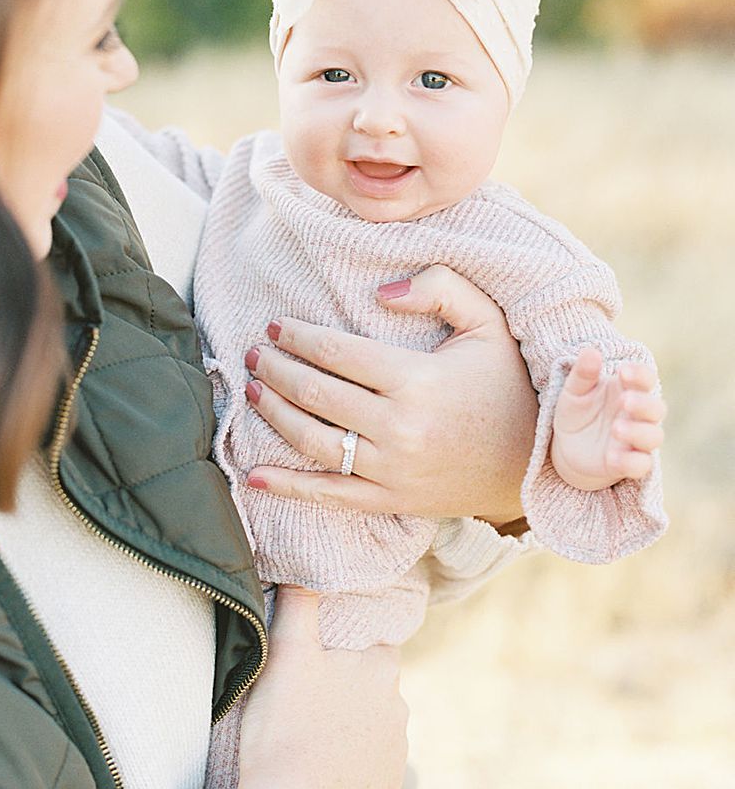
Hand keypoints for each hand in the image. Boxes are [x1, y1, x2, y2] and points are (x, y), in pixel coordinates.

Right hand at [234, 587, 407, 788]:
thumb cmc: (283, 728)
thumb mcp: (285, 654)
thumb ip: (298, 606)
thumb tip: (304, 571)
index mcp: (380, 671)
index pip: (371, 644)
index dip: (344, 647)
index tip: (318, 658)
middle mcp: (399, 708)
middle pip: (372, 683)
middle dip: (347, 684)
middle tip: (305, 694)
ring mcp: (396, 751)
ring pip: (373, 721)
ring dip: (349, 721)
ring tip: (308, 730)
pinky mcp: (386, 786)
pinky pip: (371, 759)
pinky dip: (351, 756)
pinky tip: (320, 761)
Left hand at [242, 264, 537, 523]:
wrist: (536, 463)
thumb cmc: (507, 385)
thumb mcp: (490, 323)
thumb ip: (442, 288)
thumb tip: (382, 290)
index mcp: (418, 381)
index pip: (337, 353)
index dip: (298, 337)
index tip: (276, 326)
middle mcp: (399, 428)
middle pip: (315, 393)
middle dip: (275, 370)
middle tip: (254, 354)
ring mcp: (391, 470)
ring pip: (312, 440)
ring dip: (273, 413)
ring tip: (253, 390)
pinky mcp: (389, 500)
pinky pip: (328, 494)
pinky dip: (287, 486)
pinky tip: (252, 474)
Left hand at [551, 346, 664, 489]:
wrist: (568, 448)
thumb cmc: (578, 412)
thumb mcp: (574, 392)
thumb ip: (582, 374)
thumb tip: (590, 351)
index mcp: (628, 391)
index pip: (646, 378)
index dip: (640, 374)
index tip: (623, 371)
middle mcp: (638, 415)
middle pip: (656, 408)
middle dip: (644, 404)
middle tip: (624, 400)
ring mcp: (635, 440)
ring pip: (653, 436)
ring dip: (638, 432)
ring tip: (616, 428)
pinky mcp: (628, 463)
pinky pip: (640, 464)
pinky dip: (631, 461)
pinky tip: (612, 457)